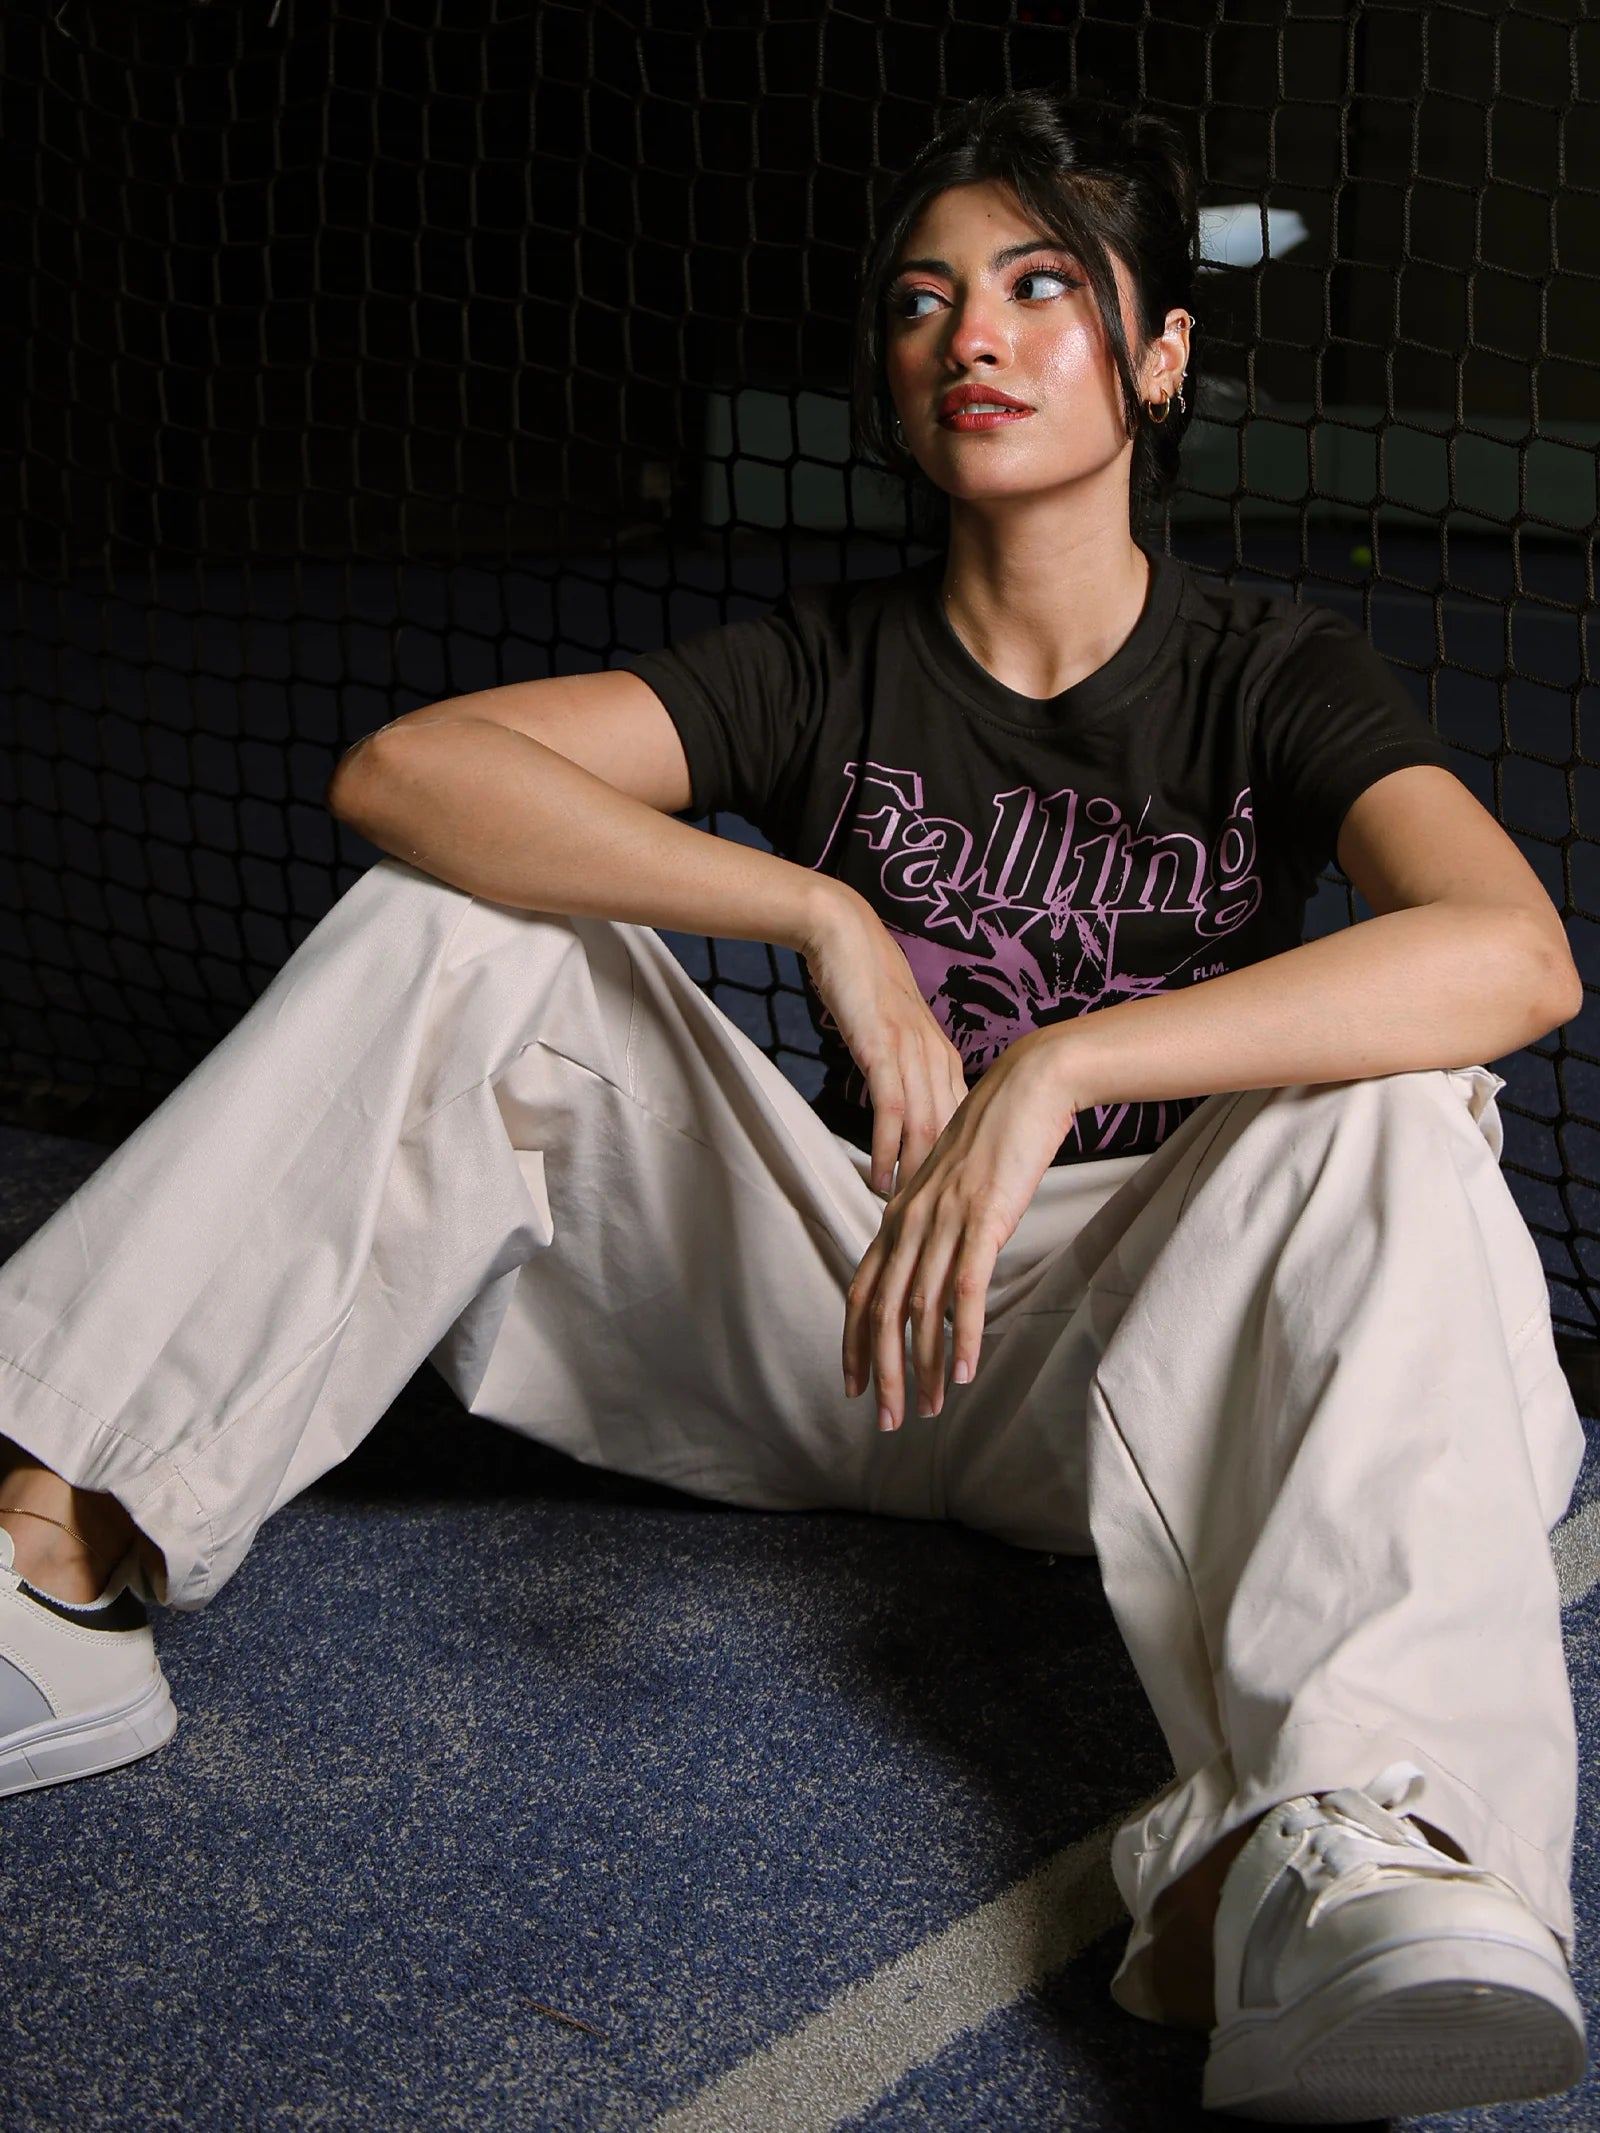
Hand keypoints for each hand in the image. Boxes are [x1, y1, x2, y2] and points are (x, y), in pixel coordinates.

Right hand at [799, 889, 969, 1196]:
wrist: (846, 937)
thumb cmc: (868, 987)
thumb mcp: (898, 1035)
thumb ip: (909, 1072)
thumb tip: (909, 1113)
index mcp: (946, 1060)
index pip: (965, 1127)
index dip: (963, 1170)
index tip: (959, 1209)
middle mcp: (938, 1061)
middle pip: (952, 1137)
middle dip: (947, 1186)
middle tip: (939, 1230)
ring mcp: (913, 1056)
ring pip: (927, 1131)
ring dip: (919, 1179)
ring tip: (910, 1220)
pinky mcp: (884, 1051)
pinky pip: (892, 1112)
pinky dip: (889, 1152)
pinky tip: (881, 1183)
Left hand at [840, 1028, 1078, 1430]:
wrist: (1027, 1088)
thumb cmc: (995, 1137)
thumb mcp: (952, 1185)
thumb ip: (935, 1225)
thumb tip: (936, 1266)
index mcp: (899, 1216)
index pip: (862, 1290)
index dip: (853, 1342)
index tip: (851, 1384)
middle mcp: (911, 1221)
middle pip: (883, 1312)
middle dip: (880, 1372)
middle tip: (886, 1420)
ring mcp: (945, 1221)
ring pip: (921, 1309)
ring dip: (921, 1367)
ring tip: (928, 1409)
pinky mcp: (983, 1220)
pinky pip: (965, 1289)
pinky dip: (961, 1336)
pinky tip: (963, 1372)